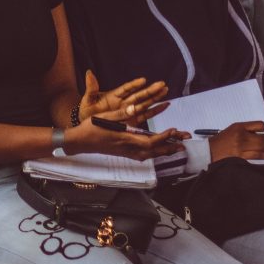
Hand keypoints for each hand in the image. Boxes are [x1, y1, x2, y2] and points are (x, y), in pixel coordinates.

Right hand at [63, 119, 188, 160]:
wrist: (80, 142)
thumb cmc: (91, 128)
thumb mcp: (105, 117)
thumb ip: (121, 114)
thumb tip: (134, 107)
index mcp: (124, 138)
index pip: (149, 141)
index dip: (163, 137)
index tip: (173, 130)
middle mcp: (127, 147)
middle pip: (153, 151)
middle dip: (170, 146)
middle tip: (183, 143)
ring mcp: (125, 151)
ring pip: (149, 155)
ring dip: (163, 151)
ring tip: (175, 147)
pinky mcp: (123, 152)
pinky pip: (142, 155)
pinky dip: (152, 153)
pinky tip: (156, 151)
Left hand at [80, 70, 168, 126]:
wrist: (87, 127)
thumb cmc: (87, 113)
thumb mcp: (88, 101)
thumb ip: (91, 88)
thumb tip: (89, 73)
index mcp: (113, 96)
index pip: (126, 89)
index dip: (134, 85)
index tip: (143, 80)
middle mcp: (123, 102)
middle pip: (139, 95)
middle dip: (150, 90)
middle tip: (162, 84)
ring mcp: (128, 111)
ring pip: (144, 103)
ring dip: (155, 98)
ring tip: (165, 90)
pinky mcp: (132, 120)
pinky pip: (145, 115)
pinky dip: (155, 110)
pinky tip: (164, 105)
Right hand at [208, 121, 263, 162]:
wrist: (208, 152)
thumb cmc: (221, 140)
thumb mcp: (233, 129)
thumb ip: (247, 130)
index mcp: (239, 128)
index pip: (259, 126)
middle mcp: (241, 137)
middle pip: (262, 140)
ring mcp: (240, 149)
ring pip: (261, 150)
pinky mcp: (240, 158)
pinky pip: (256, 157)